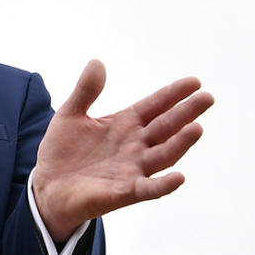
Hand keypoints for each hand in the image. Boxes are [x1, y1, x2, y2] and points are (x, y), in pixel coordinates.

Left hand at [32, 60, 213, 241]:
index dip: (173, 94)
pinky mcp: (124, 192)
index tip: (194, 82)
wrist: (47, 186)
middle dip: (186, 113)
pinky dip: (164, 184)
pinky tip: (179, 177)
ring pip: (163, 155)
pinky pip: (149, 189)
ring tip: (196, 128)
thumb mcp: (70, 114)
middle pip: (166, 127)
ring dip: (180, 144)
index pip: (155, 105)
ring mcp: (133, 169)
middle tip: (207, 97)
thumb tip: (97, 62)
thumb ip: (85, 91)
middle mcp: (135, 145)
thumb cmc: (62, 151)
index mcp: (125, 124)